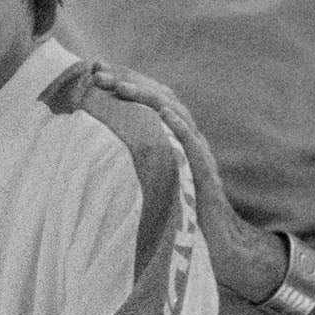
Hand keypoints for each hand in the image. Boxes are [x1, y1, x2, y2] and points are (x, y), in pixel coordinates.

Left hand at [90, 63, 284, 302]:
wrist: (218, 244)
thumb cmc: (181, 212)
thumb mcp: (152, 178)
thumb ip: (134, 158)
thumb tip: (96, 144)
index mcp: (174, 137)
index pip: (150, 99)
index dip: (126, 82)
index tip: (97, 70)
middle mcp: (188, 139)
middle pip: (160, 99)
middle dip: (130, 82)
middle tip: (99, 72)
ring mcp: (198, 155)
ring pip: (175, 116)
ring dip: (148, 98)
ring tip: (123, 87)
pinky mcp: (205, 176)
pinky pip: (194, 147)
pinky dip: (180, 128)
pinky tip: (165, 115)